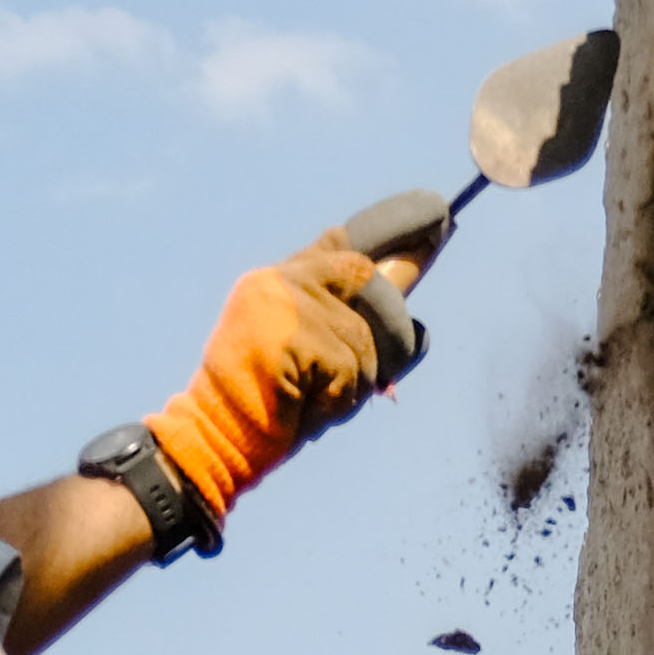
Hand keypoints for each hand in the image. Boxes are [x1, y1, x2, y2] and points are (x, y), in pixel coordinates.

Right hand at [145, 234, 429, 523]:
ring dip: (357, 381)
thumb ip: (348, 320)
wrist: (216, 438)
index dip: (394, 226)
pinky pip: (350, 368)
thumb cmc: (268, 407)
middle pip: (367, 280)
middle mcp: (280, 280)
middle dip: (389, 326)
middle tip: (363, 370)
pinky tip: (307, 407)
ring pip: (366, 335)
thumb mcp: (311, 353)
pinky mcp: (291, 336)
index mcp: (279, 280)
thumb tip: (408, 296)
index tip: (437, 215)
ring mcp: (284, 304)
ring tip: (316, 400)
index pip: (343, 242)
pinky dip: (340, 399)